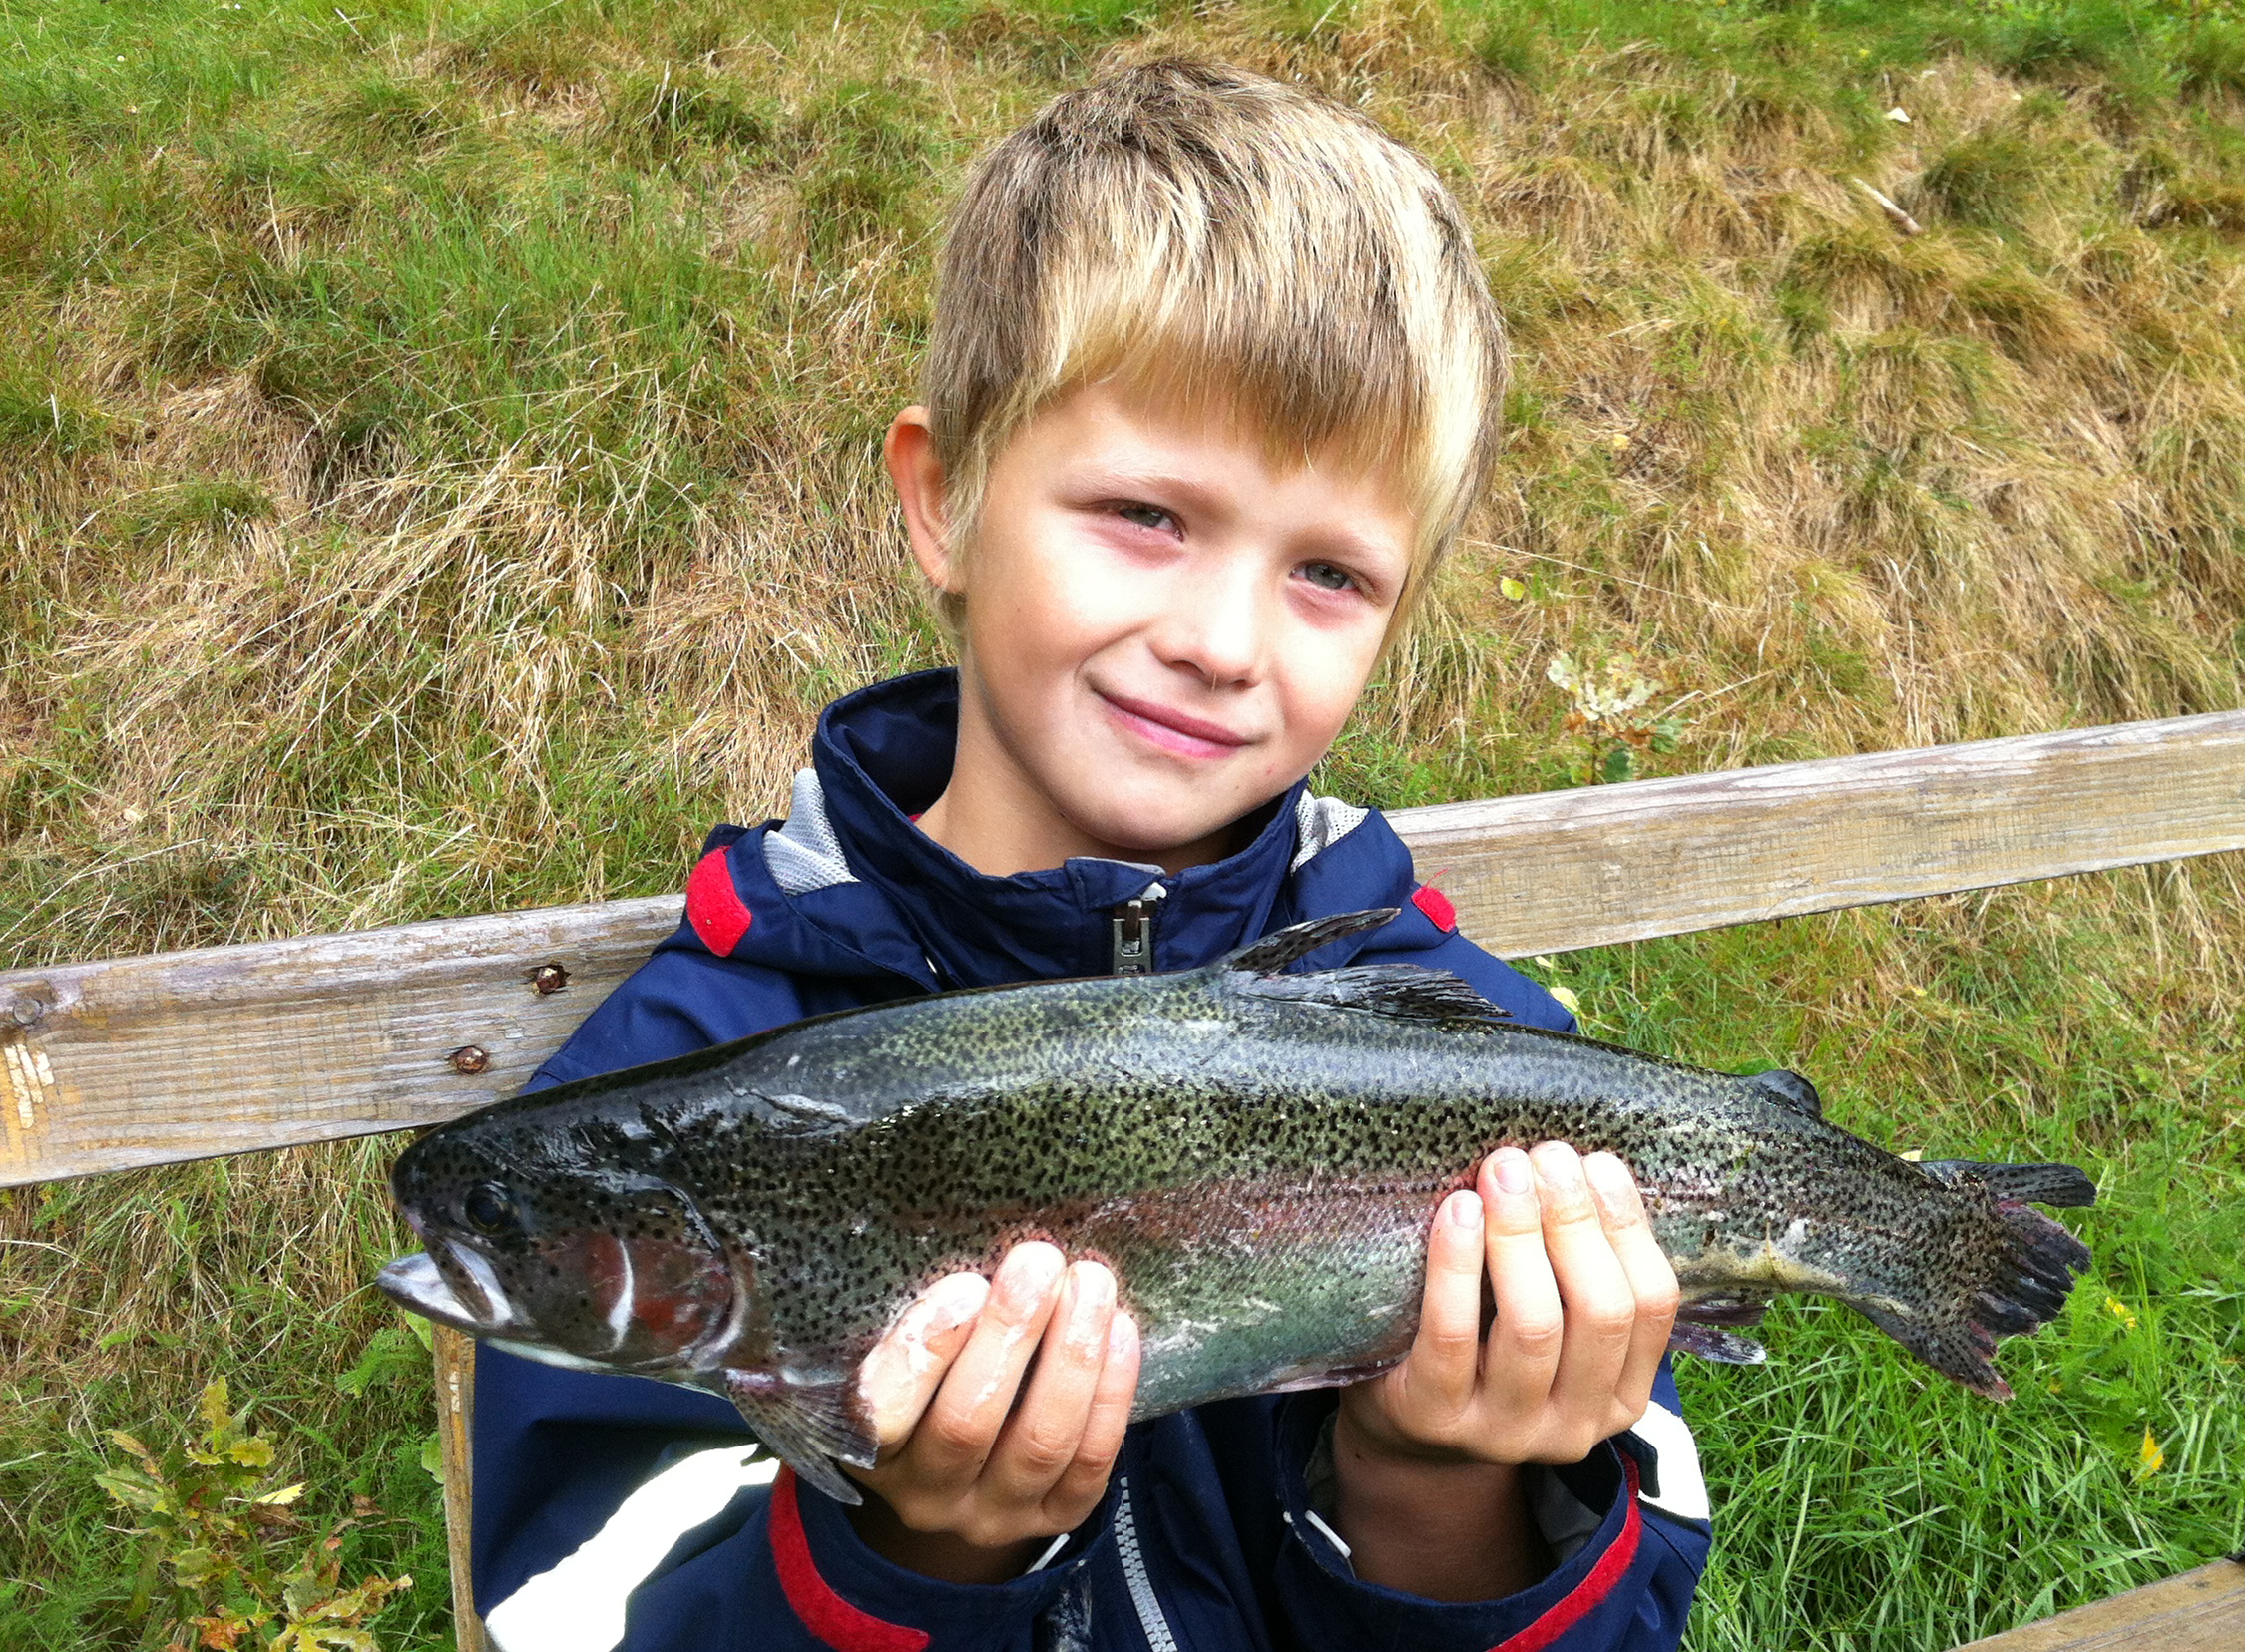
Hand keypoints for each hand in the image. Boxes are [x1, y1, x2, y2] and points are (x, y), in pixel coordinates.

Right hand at [843, 1242, 1140, 1583]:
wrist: (962, 1459)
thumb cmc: (926, 1376)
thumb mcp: (898, 1350)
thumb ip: (922, 1319)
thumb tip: (983, 1243)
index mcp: (870, 1450)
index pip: (884, 1414)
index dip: (925, 1352)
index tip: (966, 1285)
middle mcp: (927, 1495)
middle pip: (968, 1424)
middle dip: (1011, 1334)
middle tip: (1039, 1261)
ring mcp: (993, 1513)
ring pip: (1039, 1443)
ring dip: (1072, 1356)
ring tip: (1090, 1284)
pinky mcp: (1053, 1518)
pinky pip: (1090, 1462)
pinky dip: (1110, 1393)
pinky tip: (1120, 1330)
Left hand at [1341, 1143, 1678, 1466]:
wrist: (1404, 1431)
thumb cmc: (1485, 1348)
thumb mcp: (1549, 1321)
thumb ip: (1573, 1267)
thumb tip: (1579, 1164)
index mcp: (1620, 1395)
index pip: (1653, 1306)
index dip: (1627, 1227)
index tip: (1597, 1162)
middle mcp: (1576, 1425)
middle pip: (1600, 1311)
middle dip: (1576, 1221)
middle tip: (1546, 1156)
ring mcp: (1507, 1430)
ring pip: (1534, 1323)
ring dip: (1520, 1233)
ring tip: (1503, 1170)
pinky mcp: (1437, 1418)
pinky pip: (1454, 1333)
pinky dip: (1458, 1263)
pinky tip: (1458, 1211)